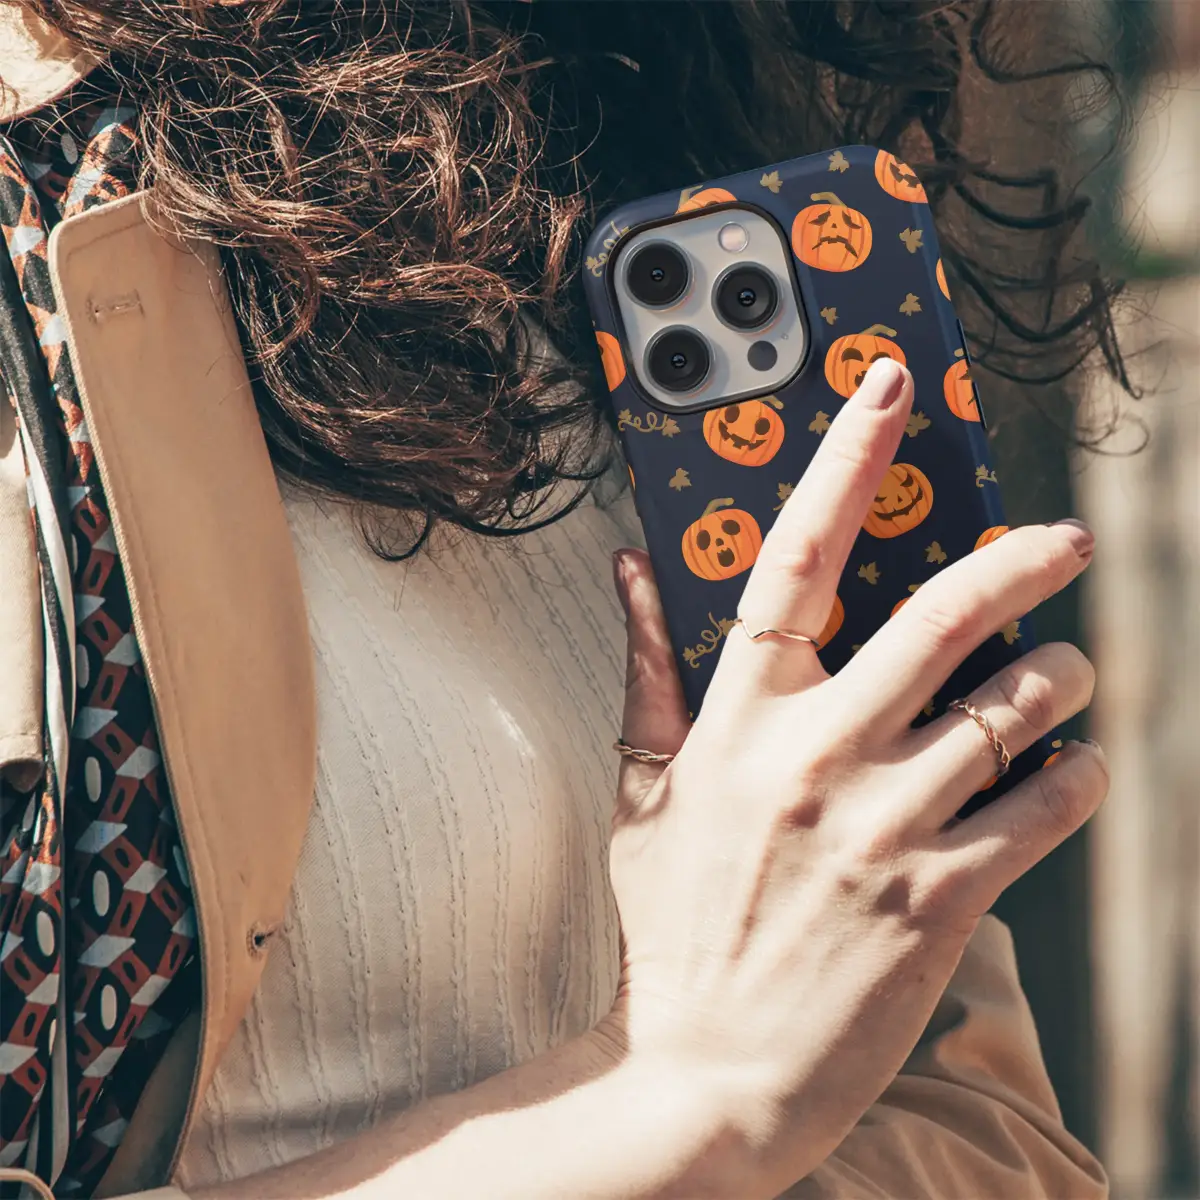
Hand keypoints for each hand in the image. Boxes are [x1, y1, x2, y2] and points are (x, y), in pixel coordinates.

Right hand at [604, 358, 1106, 1195]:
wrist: (707, 1073)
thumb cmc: (674, 926)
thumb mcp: (643, 794)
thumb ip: (646, 673)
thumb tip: (630, 569)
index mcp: (737, 722)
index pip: (792, 560)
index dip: (844, 463)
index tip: (888, 390)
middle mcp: (814, 757)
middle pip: (943, 617)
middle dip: (1022, 560)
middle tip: (1063, 539)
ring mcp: (882, 826)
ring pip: (1014, 709)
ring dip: (1064, 681)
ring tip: (1070, 679)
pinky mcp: (941, 898)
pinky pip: (1044, 807)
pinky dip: (1077, 776)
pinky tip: (1072, 771)